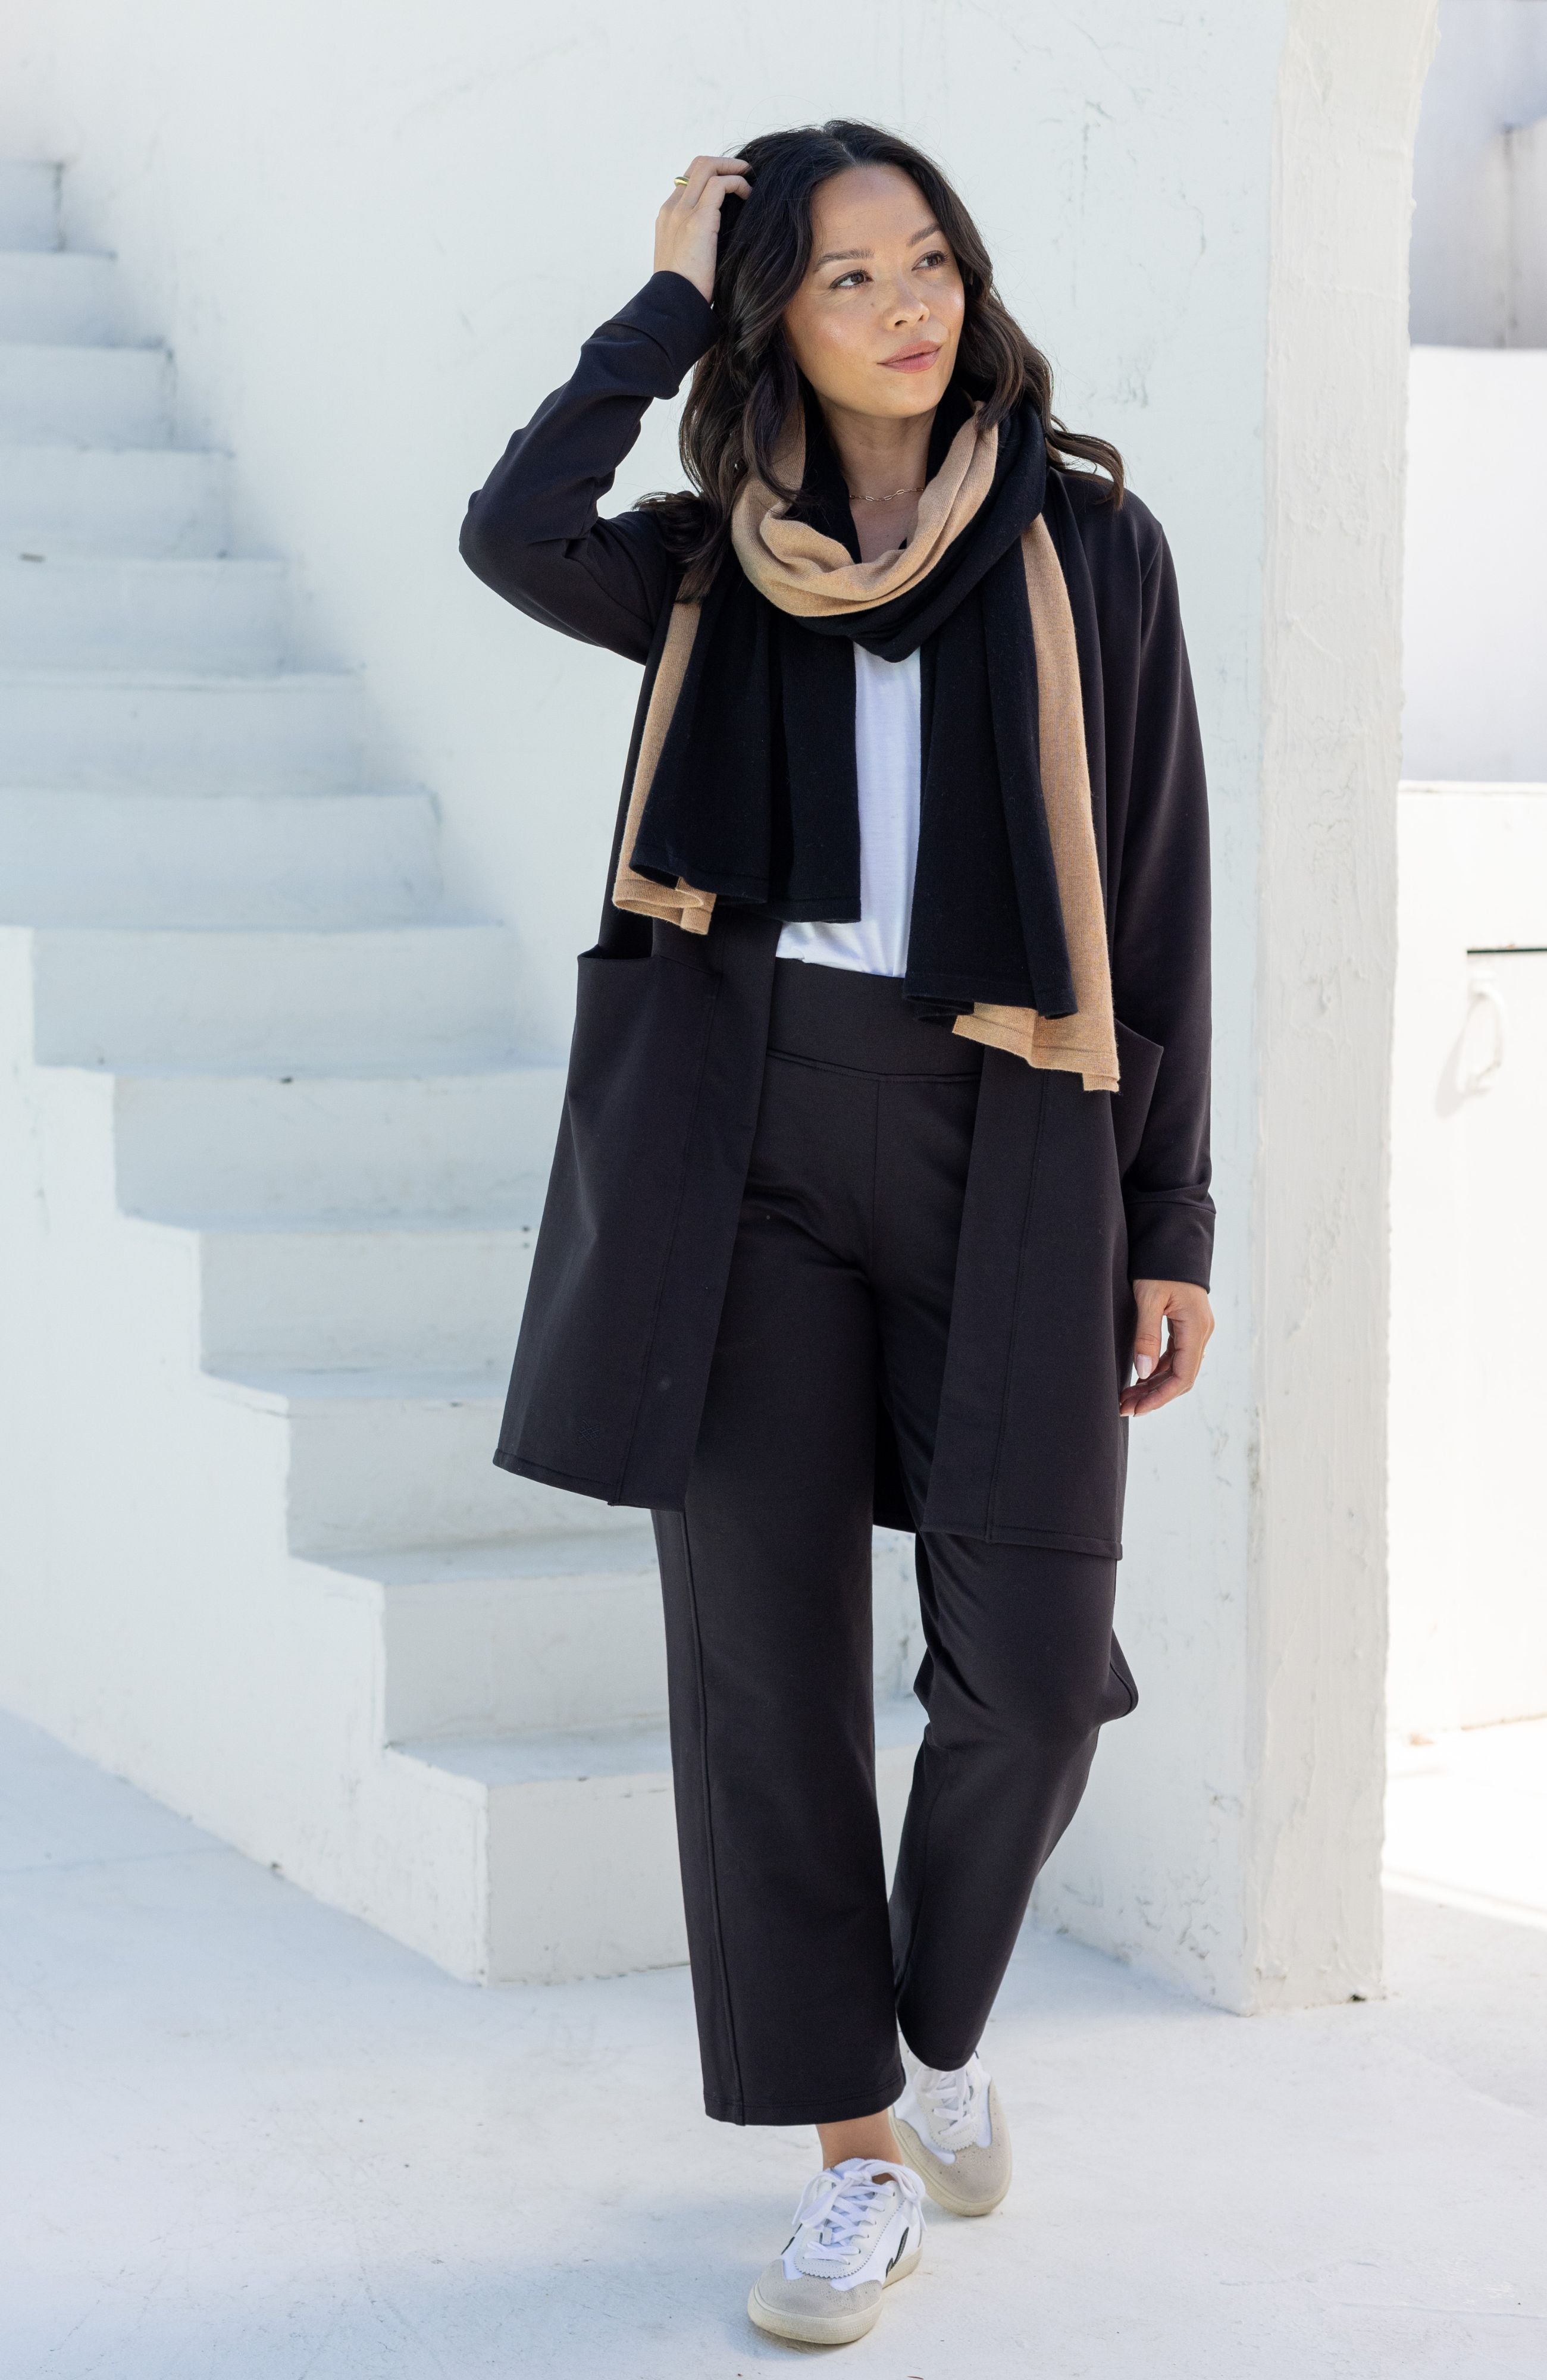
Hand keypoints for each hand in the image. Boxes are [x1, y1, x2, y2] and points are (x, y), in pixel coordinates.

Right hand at [654, 154, 751, 301]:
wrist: (672, 306)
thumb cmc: (684, 292)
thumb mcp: (686, 261)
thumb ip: (696, 242)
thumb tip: (717, 241)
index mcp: (667, 217)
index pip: (688, 181)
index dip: (712, 176)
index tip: (730, 186)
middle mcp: (672, 209)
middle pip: (697, 165)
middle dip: (724, 163)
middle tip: (744, 172)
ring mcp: (682, 212)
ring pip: (707, 167)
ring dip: (733, 168)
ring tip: (750, 180)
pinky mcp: (698, 221)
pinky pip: (720, 185)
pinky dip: (737, 184)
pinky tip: (748, 197)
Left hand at [1120, 1279, 1213, 1418]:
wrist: (1172, 1239)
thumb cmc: (1159, 1265)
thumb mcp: (1149, 1298)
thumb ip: (1147, 1335)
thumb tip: (1142, 1372)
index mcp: (1196, 1327)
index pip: (1183, 1375)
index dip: (1160, 1397)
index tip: (1137, 1409)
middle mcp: (1200, 1331)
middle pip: (1181, 1377)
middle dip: (1154, 1396)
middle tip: (1125, 1408)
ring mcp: (1195, 1329)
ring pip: (1177, 1368)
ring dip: (1153, 1385)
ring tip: (1126, 1397)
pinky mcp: (1186, 1325)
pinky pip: (1174, 1356)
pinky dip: (1156, 1370)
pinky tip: (1138, 1377)